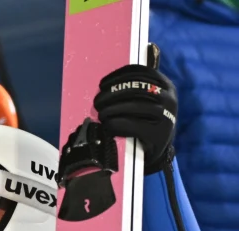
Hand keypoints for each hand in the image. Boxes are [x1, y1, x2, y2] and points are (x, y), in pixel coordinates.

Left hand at [93, 59, 176, 173]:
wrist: (157, 149)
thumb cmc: (147, 119)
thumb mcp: (150, 98)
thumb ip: (144, 79)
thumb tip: (149, 45)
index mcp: (166, 85)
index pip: (140, 73)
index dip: (118, 76)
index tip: (102, 84)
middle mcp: (169, 97)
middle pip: (134, 89)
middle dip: (111, 94)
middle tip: (96, 101)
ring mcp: (166, 116)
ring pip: (132, 107)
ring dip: (111, 109)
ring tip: (100, 113)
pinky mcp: (159, 133)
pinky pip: (132, 125)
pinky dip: (116, 124)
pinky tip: (108, 125)